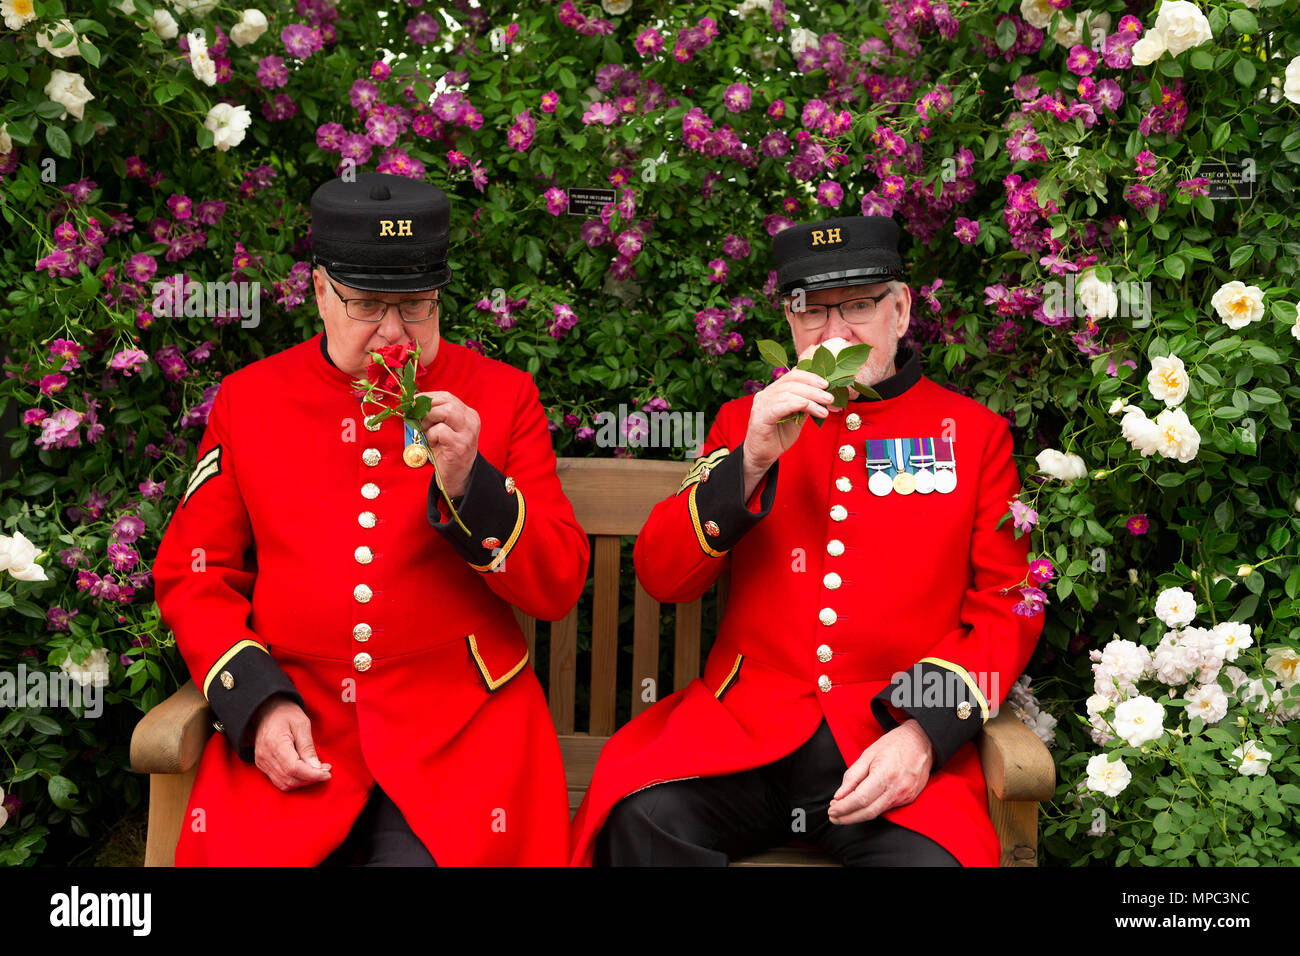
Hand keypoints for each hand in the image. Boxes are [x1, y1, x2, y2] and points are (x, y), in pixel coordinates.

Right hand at [250, 694, 331, 791]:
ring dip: (303, 782)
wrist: (266, 710)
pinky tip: (306, 772)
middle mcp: (265, 756)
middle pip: (289, 779)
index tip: (327, 774)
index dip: (312, 774)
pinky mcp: (262, 765)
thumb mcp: (302, 724)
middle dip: (310, 779)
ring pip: (284, 783)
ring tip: (318, 771)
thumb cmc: (285, 713)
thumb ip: (308, 747)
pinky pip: (279, 781)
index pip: (294, 768)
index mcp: (274, 743)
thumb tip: (317, 768)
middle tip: (326, 771)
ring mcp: (261, 762)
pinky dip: (294, 780)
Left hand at [416, 391, 480, 497]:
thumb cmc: (446, 452)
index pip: (447, 396)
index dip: (427, 397)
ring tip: (426, 432)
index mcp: (468, 414)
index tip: (413, 403)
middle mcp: (471, 421)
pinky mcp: (460, 446)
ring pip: (446, 411)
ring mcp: (468, 434)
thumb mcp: (443, 429)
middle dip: (426, 408)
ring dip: (429, 420)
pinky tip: (432, 444)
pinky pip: (441, 431)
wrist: (458, 477)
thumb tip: (413, 403)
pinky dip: (431, 436)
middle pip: (447, 401)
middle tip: (417, 419)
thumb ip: (434, 415)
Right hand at [741, 364, 833, 499]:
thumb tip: (822, 395)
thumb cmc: (778, 437)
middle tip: (829, 398)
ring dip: (809, 399)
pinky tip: (807, 406)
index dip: (810, 377)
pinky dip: (794, 404)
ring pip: (787, 394)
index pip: (792, 376)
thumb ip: (805, 406)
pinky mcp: (760, 418)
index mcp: (773, 392)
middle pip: (791, 384)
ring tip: (824, 409)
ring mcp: (761, 405)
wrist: (762, 457)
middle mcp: (765, 395)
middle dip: (813, 389)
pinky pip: (778, 407)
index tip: (826, 384)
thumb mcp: (796, 419)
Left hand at [827, 719, 933, 825]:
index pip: (860, 799)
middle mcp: (897, 788)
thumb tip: (839, 796)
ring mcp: (905, 795)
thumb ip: (852, 776)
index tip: (832, 810)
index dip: (844, 808)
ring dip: (858, 815)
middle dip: (848, 817)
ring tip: (842, 813)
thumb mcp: (867, 754)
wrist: (922, 741)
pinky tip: (861, 807)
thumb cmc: (894, 744)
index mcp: (884, 774)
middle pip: (868, 812)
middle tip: (833, 817)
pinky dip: (872, 810)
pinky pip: (887, 808)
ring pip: (878, 813)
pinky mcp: (909, 798)